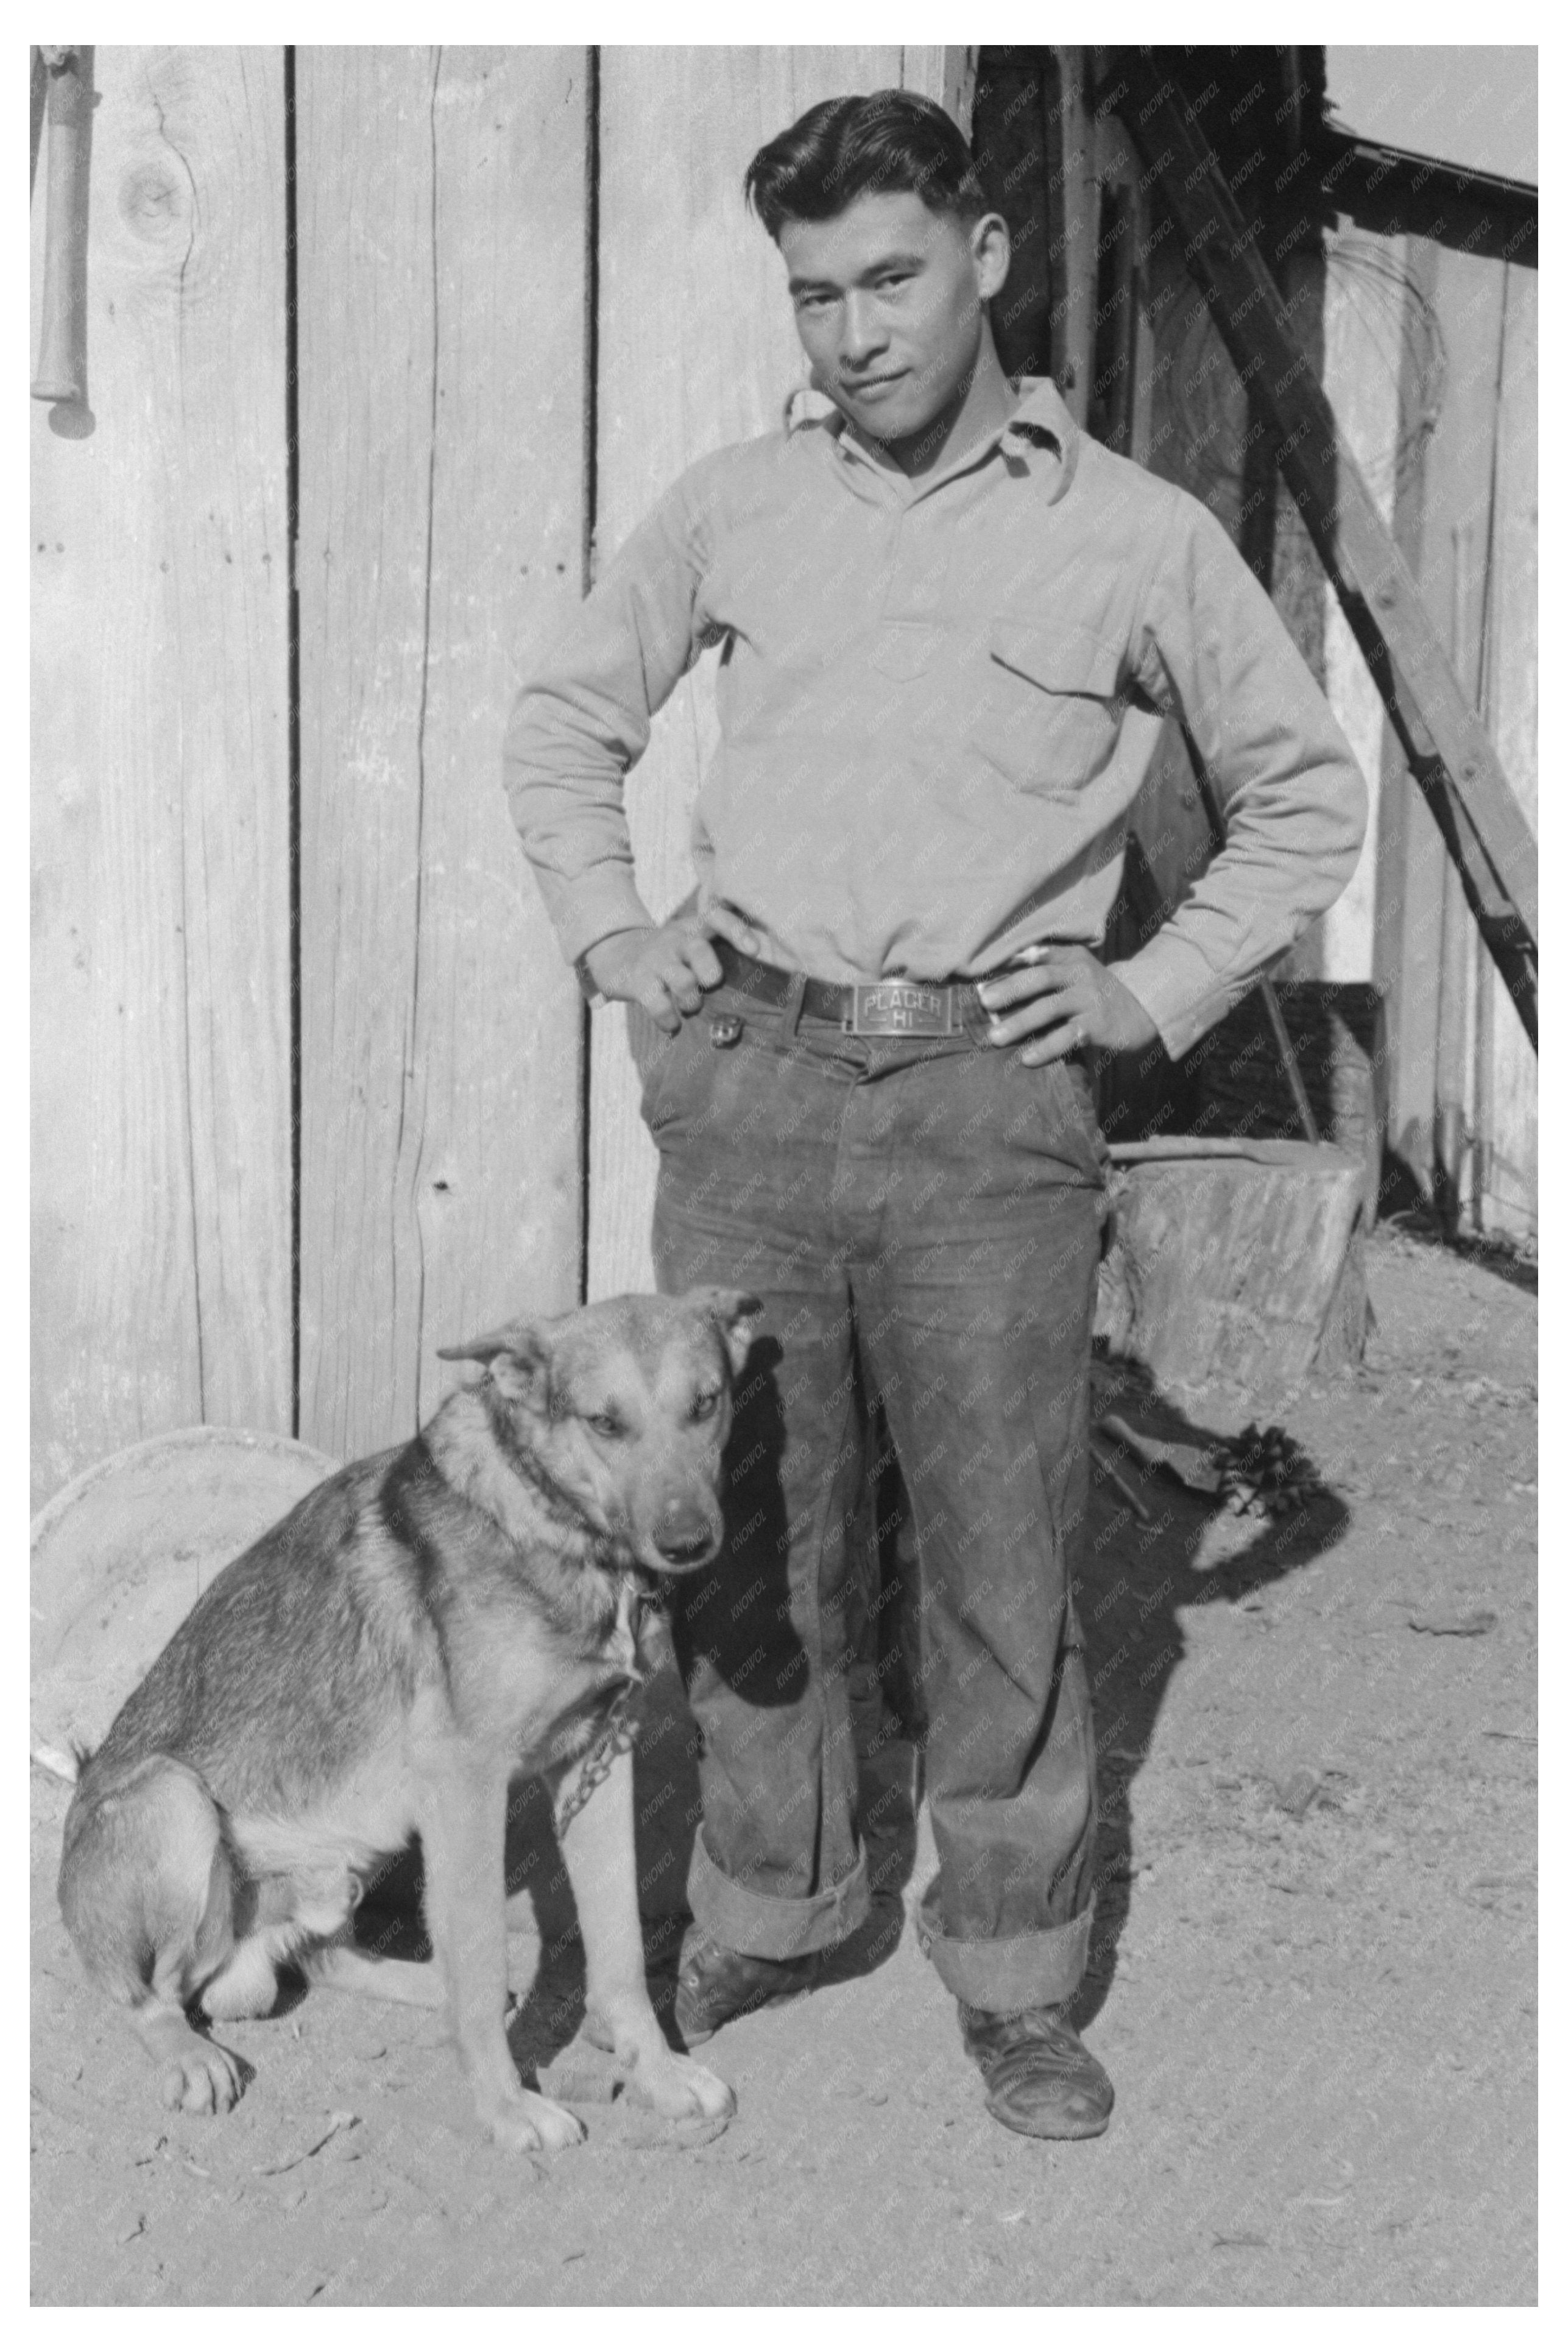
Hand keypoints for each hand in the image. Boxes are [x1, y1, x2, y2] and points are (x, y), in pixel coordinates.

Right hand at [583, 905, 761, 1034]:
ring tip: (690, 1007)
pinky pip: (657, 1004)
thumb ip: (715, 953)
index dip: (736, 931)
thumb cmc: (668, 957)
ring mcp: (655, 960)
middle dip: (710, 971)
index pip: (716, 918)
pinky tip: (671, 1025)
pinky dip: (668, 1020)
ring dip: (691, 1001)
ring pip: (681, 981)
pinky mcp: (637, 982)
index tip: (754, 950)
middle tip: (711, 984)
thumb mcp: (688, 943)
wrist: (616, 955)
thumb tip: (760, 981)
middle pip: (697, 949)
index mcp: (692, 928)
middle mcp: (674, 940)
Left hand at [977, 945, 1158, 1064]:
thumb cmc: (1095, 994)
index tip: (981, 970)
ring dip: (1020, 1023)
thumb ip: (1046, 970)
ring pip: (1050, 1008)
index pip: (1038, 954)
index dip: (1010, 960)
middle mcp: (1081, 974)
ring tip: (995, 1037)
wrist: (1142, 1012)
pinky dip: (1046, 1048)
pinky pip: (1068, 1037)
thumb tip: (992, 985)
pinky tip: (1027, 1059)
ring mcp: (1090, 1000)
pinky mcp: (1098, 1026)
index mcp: (1071, 957)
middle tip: (982, 1001)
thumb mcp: (1076, 972)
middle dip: (1009, 989)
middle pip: (1040, 977)